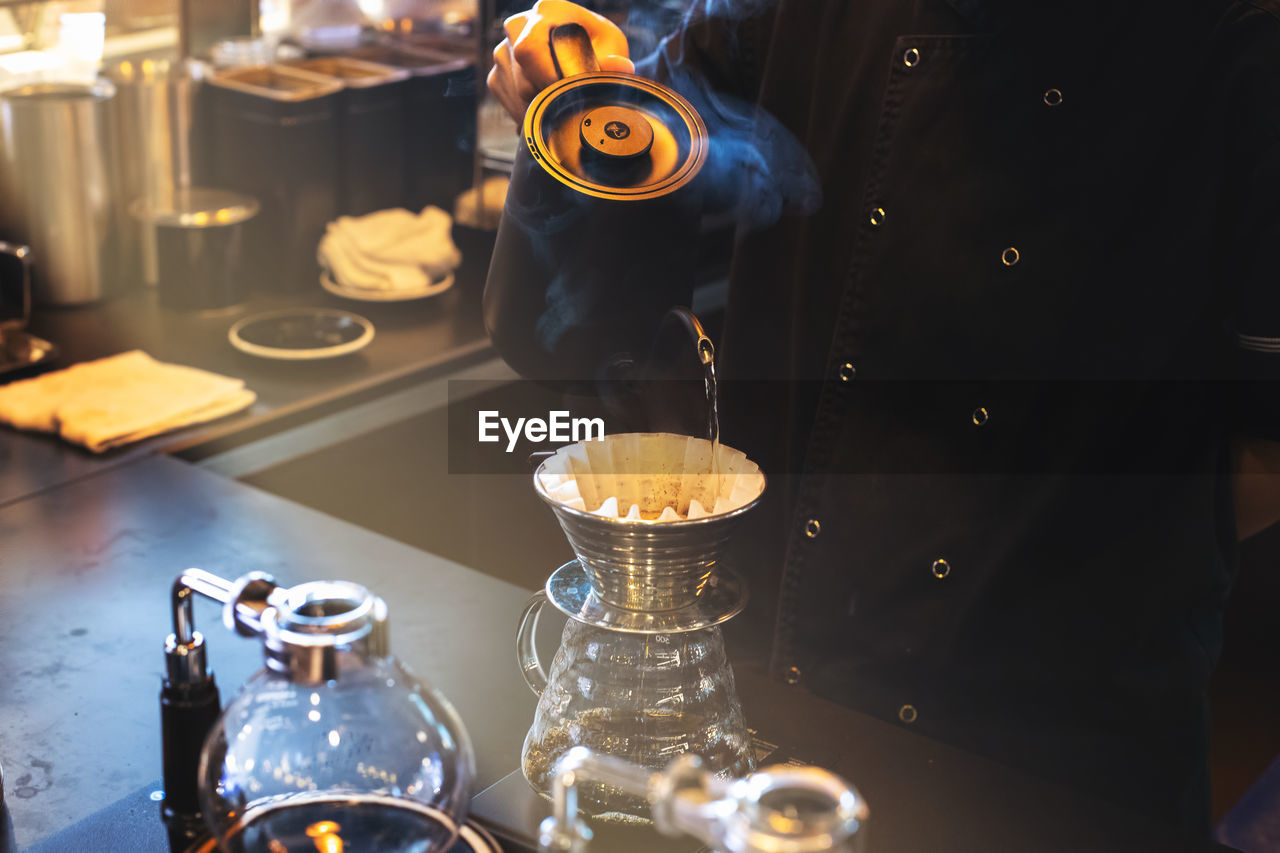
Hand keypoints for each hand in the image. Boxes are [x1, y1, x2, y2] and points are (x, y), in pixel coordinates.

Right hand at [488, 0, 633, 121]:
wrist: (582, 57)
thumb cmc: (598, 47)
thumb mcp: (612, 47)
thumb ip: (614, 61)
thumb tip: (621, 66)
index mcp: (547, 10)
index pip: (530, 48)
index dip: (546, 79)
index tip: (567, 96)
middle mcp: (518, 25)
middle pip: (521, 75)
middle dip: (548, 98)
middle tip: (570, 107)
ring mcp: (503, 50)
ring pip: (516, 93)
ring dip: (541, 108)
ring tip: (564, 107)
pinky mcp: (497, 74)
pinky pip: (509, 102)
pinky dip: (530, 113)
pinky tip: (549, 107)